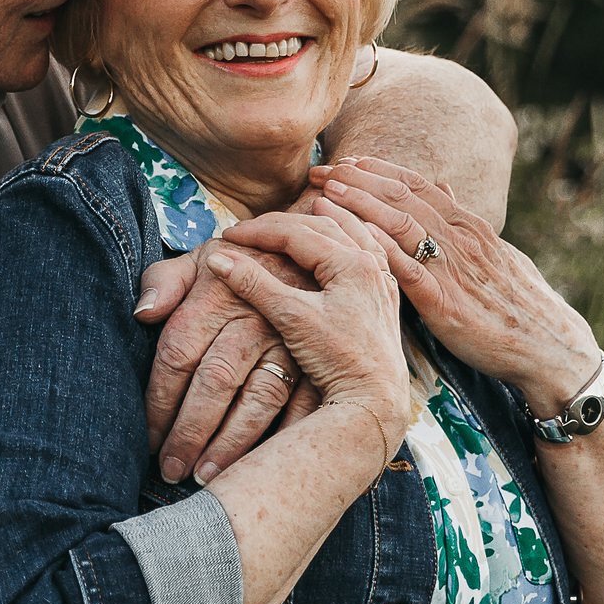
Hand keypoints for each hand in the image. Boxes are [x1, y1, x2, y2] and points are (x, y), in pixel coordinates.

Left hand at [135, 237, 316, 483]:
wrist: (302, 251)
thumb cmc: (234, 265)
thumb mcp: (196, 260)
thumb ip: (164, 282)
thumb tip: (142, 314)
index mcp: (213, 298)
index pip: (177, 357)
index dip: (159, 402)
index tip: (147, 437)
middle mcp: (251, 322)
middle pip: (215, 383)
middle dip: (190, 432)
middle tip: (172, 470)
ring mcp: (288, 342)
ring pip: (258, 400)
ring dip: (233, 444)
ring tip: (209, 478)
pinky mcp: (316, 358)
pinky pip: (301, 405)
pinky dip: (283, 438)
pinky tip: (264, 466)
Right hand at [209, 213, 407, 458]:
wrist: (375, 400)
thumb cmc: (338, 360)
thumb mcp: (292, 319)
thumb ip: (255, 285)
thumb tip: (218, 258)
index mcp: (351, 263)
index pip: (296, 232)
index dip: (258, 231)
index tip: (228, 235)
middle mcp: (371, 265)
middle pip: (325, 225)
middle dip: (287, 220)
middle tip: (255, 225)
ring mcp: (381, 281)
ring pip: (355, 233)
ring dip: (331, 217)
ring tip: (316, 203)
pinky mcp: (385, 299)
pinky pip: (371, 251)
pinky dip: (355, 236)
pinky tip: (352, 236)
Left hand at [312, 157, 603, 414]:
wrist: (550, 349)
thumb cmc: (520, 302)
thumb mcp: (496, 252)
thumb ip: (464, 220)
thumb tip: (444, 185)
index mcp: (469, 225)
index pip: (417, 185)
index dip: (378, 170)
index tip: (347, 160)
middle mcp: (460, 239)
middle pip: (401, 197)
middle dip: (357, 180)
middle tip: (321, 170)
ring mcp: (452, 270)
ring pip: (400, 225)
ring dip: (360, 205)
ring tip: (327, 192)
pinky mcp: (444, 304)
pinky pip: (408, 270)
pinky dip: (380, 250)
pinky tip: (354, 238)